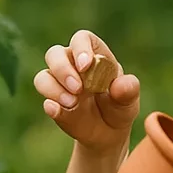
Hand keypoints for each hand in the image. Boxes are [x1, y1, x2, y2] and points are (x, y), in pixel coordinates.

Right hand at [34, 29, 140, 153]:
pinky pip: (45, 101)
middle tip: (78, 88)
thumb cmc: (119, 108)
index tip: (85, 66)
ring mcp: (59, 85)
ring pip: (43, 77)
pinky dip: (50, 106)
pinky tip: (58, 111)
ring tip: (72, 103)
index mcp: (93, 55)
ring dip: (54, 89)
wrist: (109, 133)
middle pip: (54, 54)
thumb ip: (128, 90)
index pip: (81, 39)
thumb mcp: (129, 100)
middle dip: (62, 69)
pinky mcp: (53, 105)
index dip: (80, 48)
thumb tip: (119, 85)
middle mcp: (71, 66)